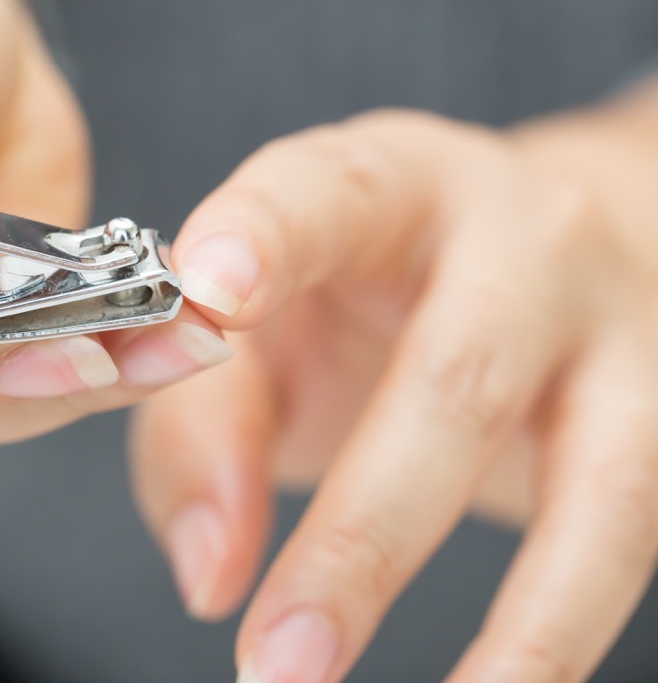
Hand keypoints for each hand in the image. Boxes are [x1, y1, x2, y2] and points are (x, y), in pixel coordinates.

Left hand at [130, 107, 657, 681]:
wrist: (552, 266)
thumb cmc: (371, 305)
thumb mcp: (271, 329)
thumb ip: (206, 427)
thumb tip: (211, 577)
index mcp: (383, 186)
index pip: (320, 191)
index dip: (264, 233)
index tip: (207, 294)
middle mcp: (517, 235)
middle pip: (456, 378)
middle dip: (363, 540)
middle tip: (277, 661)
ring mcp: (619, 322)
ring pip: (600, 480)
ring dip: (513, 629)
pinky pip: (639, 535)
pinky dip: (565, 638)